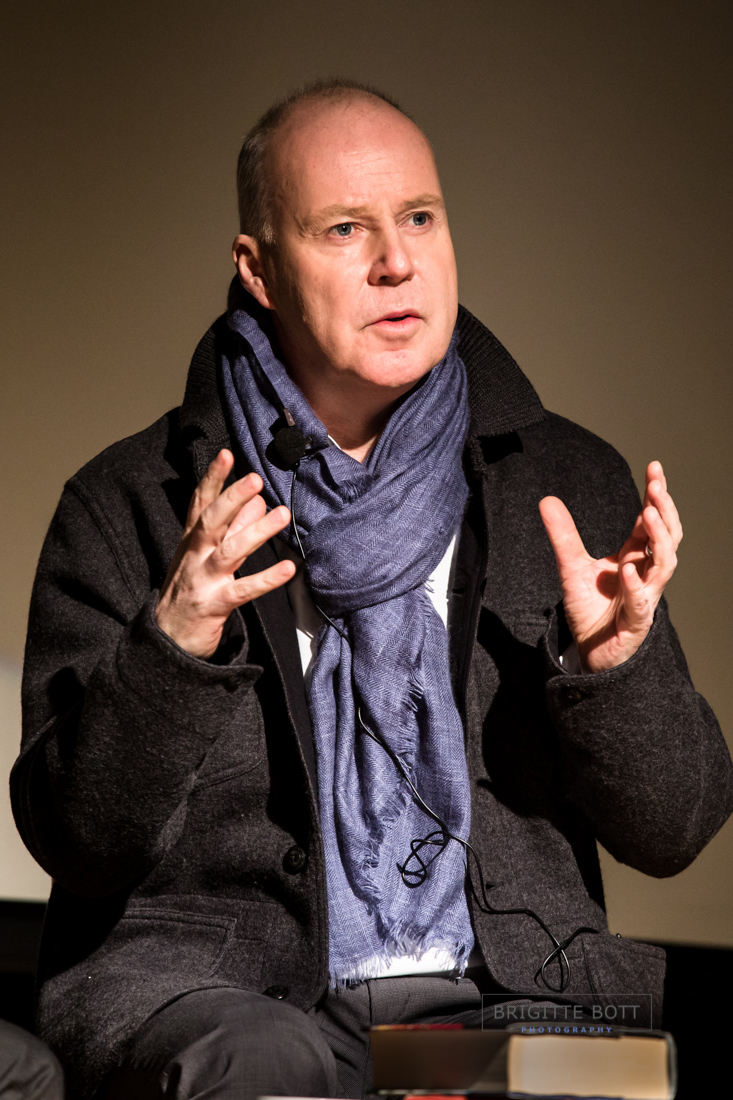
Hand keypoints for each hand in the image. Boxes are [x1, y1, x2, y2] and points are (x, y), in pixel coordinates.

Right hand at [155, 449, 295, 657]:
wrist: (165, 640)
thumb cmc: (190, 591)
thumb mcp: (205, 557)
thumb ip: (232, 529)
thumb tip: (257, 502)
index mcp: (191, 541)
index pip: (200, 503)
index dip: (212, 478)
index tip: (227, 454)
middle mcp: (194, 556)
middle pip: (211, 521)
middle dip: (232, 498)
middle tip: (255, 479)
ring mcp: (203, 580)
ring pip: (229, 551)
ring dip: (256, 532)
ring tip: (283, 515)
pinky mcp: (214, 605)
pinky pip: (243, 590)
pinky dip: (266, 579)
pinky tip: (289, 568)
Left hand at [538, 461, 682, 672]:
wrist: (590, 651)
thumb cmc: (591, 609)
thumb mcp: (571, 567)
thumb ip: (563, 536)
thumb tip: (546, 500)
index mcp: (636, 557)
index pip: (652, 521)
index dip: (655, 496)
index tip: (654, 468)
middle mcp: (646, 574)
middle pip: (668, 538)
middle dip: (664, 511)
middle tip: (656, 487)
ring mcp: (645, 597)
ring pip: (665, 566)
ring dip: (659, 540)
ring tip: (647, 514)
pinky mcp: (636, 623)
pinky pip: (641, 604)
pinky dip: (635, 586)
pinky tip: (628, 569)